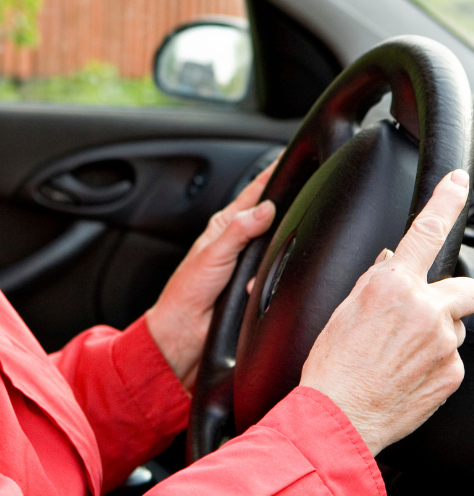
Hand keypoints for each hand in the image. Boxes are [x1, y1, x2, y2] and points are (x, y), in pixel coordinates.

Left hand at [146, 161, 276, 389]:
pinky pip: (279, 275)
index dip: (270, 177)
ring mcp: (252, 264)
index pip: (253, 194)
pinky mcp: (260, 286)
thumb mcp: (212, 255)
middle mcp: (241, 242)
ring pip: (280, 246)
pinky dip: (279, 275)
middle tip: (310, 195)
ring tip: (294, 239)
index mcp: (225, 227)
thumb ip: (238, 231)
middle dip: (290, 209)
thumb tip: (264, 209)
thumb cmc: (187, 293)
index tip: (288, 161)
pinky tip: (276, 278)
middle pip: (273, 217)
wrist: (185, 335)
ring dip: (285, 247)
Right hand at [301, 169, 473, 455]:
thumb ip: (375, 281)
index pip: (424, 233)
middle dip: (450, 295)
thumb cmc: (333, 364)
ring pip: (453, 326)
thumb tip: (392, 263)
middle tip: (425, 313)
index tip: (459, 183)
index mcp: (390, 286)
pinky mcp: (452, 372)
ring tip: (398, 356)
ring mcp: (442, 342)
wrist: (340, 414)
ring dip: (435, 333)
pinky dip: (432, 362)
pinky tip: (405, 373)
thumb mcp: (344, 310)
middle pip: (462, 287)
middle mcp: (424, 309)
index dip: (446, 203)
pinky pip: (450, 357)